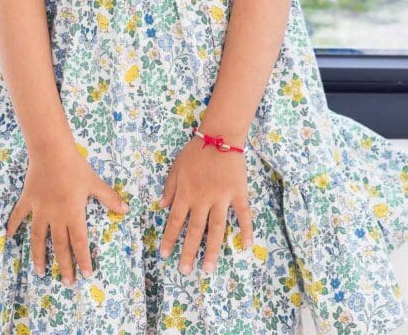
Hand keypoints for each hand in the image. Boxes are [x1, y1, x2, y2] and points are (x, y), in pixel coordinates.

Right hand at [5, 142, 129, 286]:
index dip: (83, 258)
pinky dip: (13, 226)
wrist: (51, 151)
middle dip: (64, 265)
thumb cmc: (75, 166)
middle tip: (67, 283)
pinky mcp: (27, 200)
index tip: (86, 274)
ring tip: (40, 272)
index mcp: (73, 213)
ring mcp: (39, 210)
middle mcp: (55, 216)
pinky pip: (18, 216)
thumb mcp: (94, 182)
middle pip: (60, 246)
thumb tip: (125, 209)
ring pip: (38, 238)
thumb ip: (109, 197)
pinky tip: (9, 238)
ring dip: (39, 256)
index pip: (80, 241)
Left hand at [158, 133, 252, 273]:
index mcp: (186, 192)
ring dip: (212, 249)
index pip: (175, 220)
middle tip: (185, 272)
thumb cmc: (196, 150)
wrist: (220, 134)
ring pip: (217, 228)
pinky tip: (245, 246)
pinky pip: (243, 214)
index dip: (170, 238)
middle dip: (189, 252)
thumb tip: (161, 207)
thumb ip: (170, 187)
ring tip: (208, 268)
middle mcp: (202, 199)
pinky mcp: (238, 193)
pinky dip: (246, 230)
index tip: (165, 255)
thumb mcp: (176, 166)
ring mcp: (222, 197)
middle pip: (195, 230)